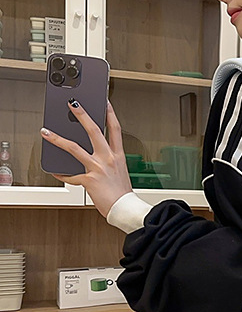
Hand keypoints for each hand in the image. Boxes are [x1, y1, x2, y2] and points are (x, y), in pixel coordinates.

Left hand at [41, 99, 132, 217]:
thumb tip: (93, 157)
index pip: (115, 129)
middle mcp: (108, 159)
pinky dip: (62, 173)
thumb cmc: (122, 193)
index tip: (104, 102)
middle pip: (94, 131)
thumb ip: (107, 162)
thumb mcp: (119, 172)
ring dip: (58, 139)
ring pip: (75, 148)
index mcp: (118, 156)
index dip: (110, 113)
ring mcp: (98, 168)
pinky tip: (55, 170)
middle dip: (82, 115)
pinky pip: (70, 175)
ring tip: (47, 132)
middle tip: (73, 104)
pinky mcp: (88, 180)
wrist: (124, 208)